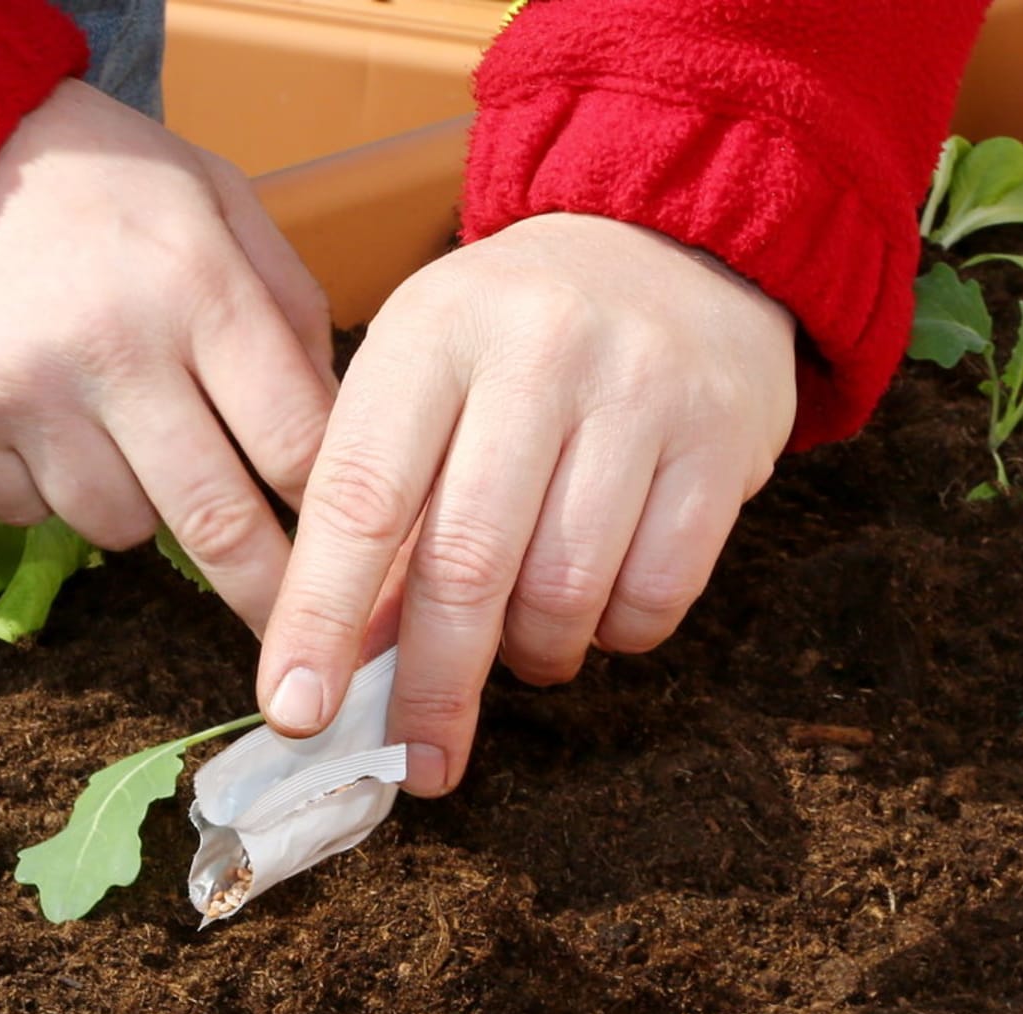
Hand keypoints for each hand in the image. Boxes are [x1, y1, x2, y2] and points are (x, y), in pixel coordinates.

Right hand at [0, 78, 334, 634]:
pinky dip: (50, 493)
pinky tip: (48, 422)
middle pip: (215, 521)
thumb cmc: (97, 178)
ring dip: (143, 510)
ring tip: (128, 434)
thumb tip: (336, 426)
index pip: (295, 441)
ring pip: (119, 528)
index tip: (356, 554)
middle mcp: (110, 348)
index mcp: (195, 284)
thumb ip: (286, 303)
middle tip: (296, 636)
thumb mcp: (215, 197)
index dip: (334, 510)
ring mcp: (21, 394)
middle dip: (268, 594)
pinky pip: (30, 516)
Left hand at [257, 212, 797, 795]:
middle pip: (467, 564)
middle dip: (431, 687)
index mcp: (434, 330)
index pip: (362, 495)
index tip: (297, 710)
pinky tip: (596, 609)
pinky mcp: (725, 442)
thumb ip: (381, 501)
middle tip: (416, 760)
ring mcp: (642, 394)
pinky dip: (615, 635)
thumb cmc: (517, 336)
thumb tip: (346, 661)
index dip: (322, 616)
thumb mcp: (426, 375)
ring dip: (531, 656)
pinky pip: (657, 597)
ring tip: (520, 646)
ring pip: (565, 593)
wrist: (678, 243)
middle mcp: (538, 351)